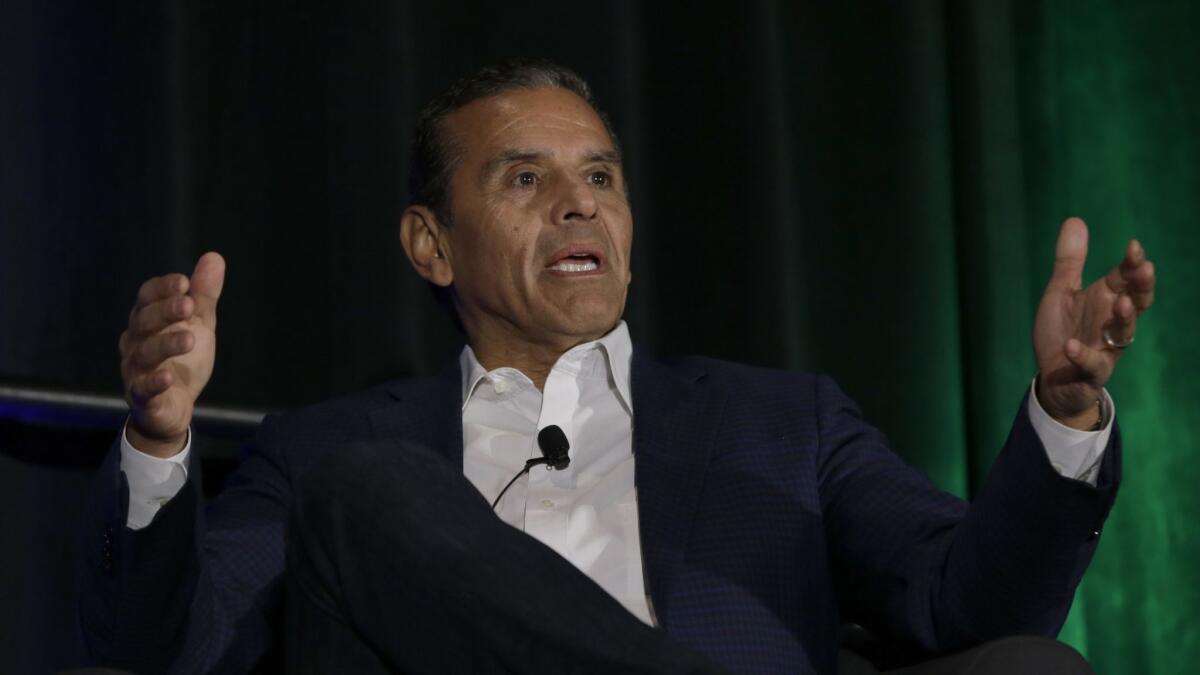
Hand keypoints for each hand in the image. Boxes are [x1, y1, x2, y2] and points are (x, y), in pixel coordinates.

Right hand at [119, 253, 225, 456]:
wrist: (175, 407)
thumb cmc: (183, 360)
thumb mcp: (198, 324)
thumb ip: (203, 295)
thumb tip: (214, 257)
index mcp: (147, 321)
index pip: (146, 298)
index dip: (163, 289)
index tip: (184, 283)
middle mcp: (135, 342)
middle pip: (143, 322)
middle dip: (164, 312)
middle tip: (188, 305)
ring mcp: (135, 370)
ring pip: (144, 354)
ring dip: (166, 344)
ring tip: (190, 338)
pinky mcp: (142, 398)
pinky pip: (143, 389)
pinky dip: (155, 382)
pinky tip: (169, 377)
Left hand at [1033, 218, 1155, 428]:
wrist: (1054, 378)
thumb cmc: (1062, 331)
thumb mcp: (1061, 292)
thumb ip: (1069, 261)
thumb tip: (1075, 219)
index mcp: (1106, 300)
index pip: (1125, 278)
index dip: (1133, 263)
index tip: (1134, 246)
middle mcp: (1111, 322)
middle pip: (1136, 303)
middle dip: (1141, 287)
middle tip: (1144, 269)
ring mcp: (1105, 347)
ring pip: (1124, 334)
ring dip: (1124, 318)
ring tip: (1119, 303)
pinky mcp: (1091, 371)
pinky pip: (1092, 364)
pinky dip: (1083, 355)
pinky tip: (1072, 346)